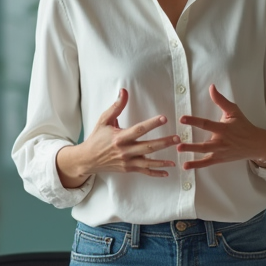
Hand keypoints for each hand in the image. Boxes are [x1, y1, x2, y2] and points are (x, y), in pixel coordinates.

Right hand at [56, 89, 179, 186]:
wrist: (88, 159)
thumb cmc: (97, 138)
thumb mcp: (104, 120)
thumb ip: (116, 107)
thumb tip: (124, 91)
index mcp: (119, 137)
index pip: (139, 130)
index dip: (152, 124)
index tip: (164, 118)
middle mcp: (124, 151)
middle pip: (147, 147)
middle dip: (164, 143)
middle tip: (177, 138)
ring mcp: (127, 161)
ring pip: (148, 161)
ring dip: (163, 160)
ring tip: (176, 156)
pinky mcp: (128, 169)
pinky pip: (144, 171)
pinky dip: (156, 173)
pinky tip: (167, 172)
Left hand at [177, 85, 265, 169]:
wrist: (255, 144)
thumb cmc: (243, 126)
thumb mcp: (234, 111)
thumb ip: (221, 100)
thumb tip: (211, 87)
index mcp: (223, 128)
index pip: (206, 124)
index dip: (194, 121)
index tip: (182, 119)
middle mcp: (221, 141)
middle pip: (204, 144)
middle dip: (191, 144)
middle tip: (178, 143)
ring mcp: (220, 152)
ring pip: (204, 153)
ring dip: (192, 152)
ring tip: (179, 150)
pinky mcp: (220, 159)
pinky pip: (207, 163)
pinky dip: (196, 165)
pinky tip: (185, 165)